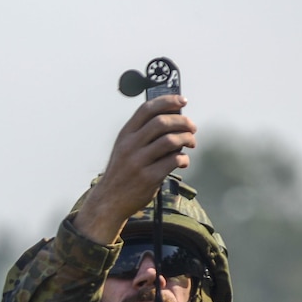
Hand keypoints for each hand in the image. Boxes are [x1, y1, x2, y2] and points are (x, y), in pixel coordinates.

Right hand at [73, 94, 195, 245]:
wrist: (110, 200)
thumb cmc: (123, 171)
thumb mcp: (125, 148)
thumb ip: (143, 133)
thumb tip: (174, 118)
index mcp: (125, 134)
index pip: (147, 109)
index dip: (168, 101)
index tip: (182, 101)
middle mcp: (130, 146)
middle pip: (162, 122)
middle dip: (183, 122)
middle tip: (192, 128)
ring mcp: (138, 162)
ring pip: (170, 140)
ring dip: (187, 139)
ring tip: (191, 143)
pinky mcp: (149, 178)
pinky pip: (173, 161)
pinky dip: (183, 158)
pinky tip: (182, 161)